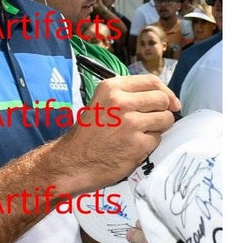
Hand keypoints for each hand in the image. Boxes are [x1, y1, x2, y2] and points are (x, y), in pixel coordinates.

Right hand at [59, 74, 180, 191]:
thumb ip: (127, 95)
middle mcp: (120, 102)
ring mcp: (130, 123)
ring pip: (165, 118)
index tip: (170, 102)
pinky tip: (134, 147)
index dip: (165, 91)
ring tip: (141, 134)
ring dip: (159, 128)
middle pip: (162, 99)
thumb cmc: (89, 133)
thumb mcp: (102, 103)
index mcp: (111, 88)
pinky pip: (158, 139)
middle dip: (163, 110)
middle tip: (153, 121)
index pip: (151, 81)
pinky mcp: (137, 144)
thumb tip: (163, 97)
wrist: (73, 161)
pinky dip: (150, 144)